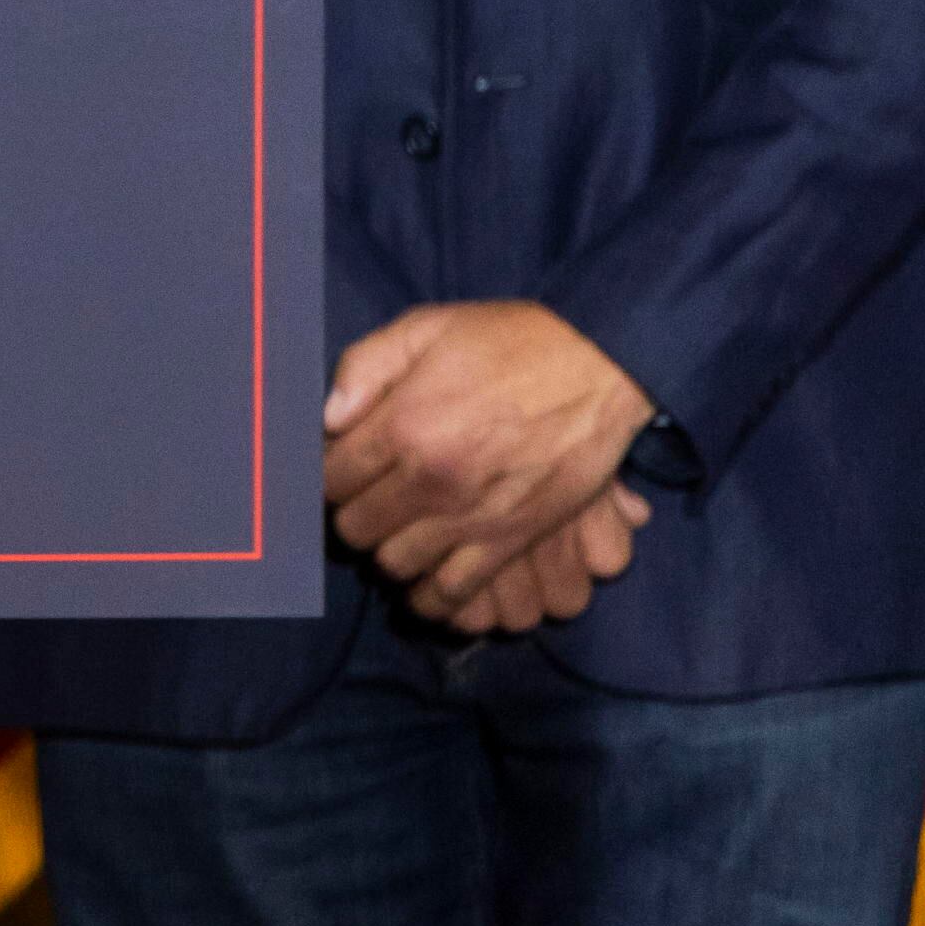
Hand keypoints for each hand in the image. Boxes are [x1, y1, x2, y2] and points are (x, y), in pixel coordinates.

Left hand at [321, 300, 658, 627]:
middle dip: (353, 513)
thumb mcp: (424, 327)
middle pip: (355, 527)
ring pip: (395, 563)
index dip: (326, 474)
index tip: (342, 467)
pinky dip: (431, 598)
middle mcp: (429, 480)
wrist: (598, 366)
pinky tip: (424, 583)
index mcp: (401, 426)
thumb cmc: (508, 342)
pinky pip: (453, 592)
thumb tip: (326, 419)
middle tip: (369, 499)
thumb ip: (363, 368)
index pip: (328, 479)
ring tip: (397, 532)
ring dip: (387, 551)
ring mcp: (470, 517)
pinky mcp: (510, 541)